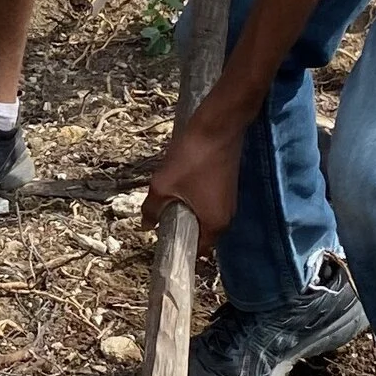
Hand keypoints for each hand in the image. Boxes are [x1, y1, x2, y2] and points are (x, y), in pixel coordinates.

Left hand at [143, 102, 244, 236]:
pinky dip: (195, 199)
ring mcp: (230, 201)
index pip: (197, 250)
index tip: (161, 240)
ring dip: (188, 211)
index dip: (178, 246)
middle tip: (161, 218)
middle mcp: (227, 217)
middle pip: (201, 233)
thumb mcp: (163, 184)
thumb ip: (152, 209)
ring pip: (205, 215)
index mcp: (216, 224)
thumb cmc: (192, 158)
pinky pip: (210, 202)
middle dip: (181, 227)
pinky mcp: (228, 186)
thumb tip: (146, 225)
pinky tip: (182, 186)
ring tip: (169, 199)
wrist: (218, 125)